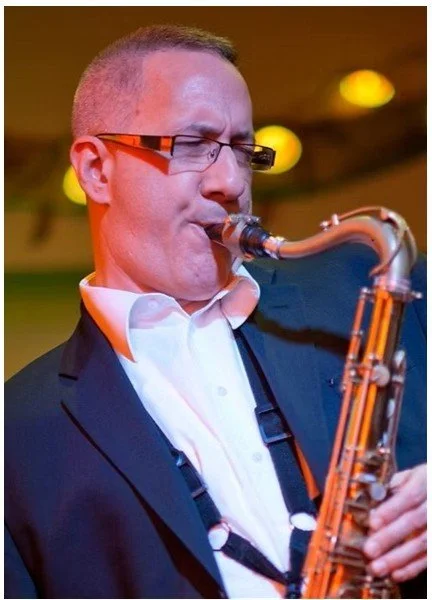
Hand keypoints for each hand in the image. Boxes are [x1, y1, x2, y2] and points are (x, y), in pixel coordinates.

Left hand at [363, 463, 426, 581]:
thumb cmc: (420, 483)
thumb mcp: (408, 476)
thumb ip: (391, 487)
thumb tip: (369, 504)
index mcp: (424, 482)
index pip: (408, 497)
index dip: (390, 511)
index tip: (372, 523)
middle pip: (413, 522)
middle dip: (389, 537)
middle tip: (368, 550)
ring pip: (422, 543)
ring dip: (398, 558)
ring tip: (376, 568)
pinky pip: (428, 558)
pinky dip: (412, 568)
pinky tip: (396, 575)